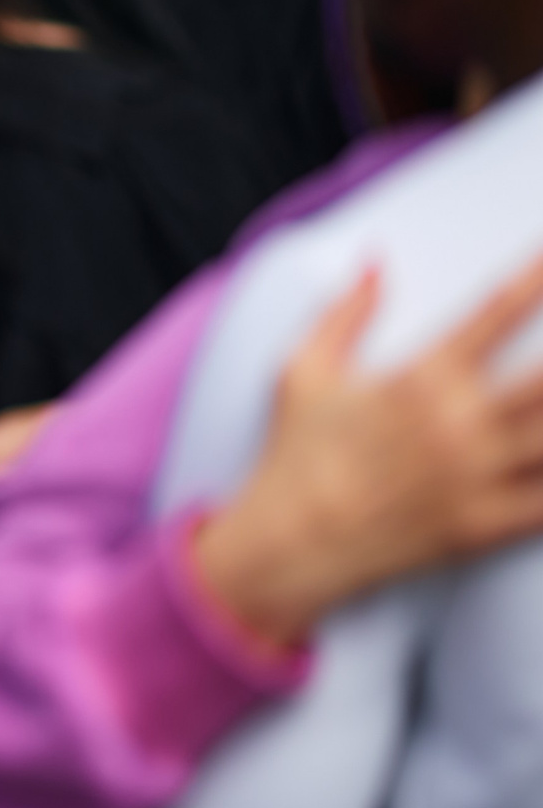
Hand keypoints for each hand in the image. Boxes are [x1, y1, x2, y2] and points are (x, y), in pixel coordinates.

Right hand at [195, 255, 542, 650]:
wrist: (290, 544)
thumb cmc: (295, 458)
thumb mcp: (303, 373)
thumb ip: (345, 312)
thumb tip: (376, 262)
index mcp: (419, 379)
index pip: (496, 312)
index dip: (538, 278)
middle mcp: (458, 423)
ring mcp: (479, 477)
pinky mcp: (488, 525)